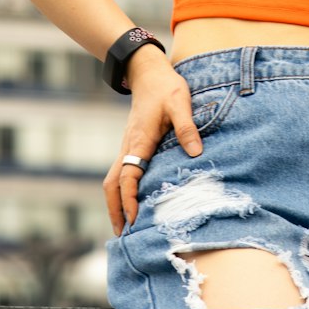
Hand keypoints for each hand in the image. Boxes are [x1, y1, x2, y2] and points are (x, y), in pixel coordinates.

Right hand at [103, 47, 202, 234]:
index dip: (129, 199)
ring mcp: (127, 147)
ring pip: (112, 180)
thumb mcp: (180, 103)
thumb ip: (187, 127)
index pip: (128, 176)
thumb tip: (196, 152)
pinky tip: (129, 202)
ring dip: (114, 203)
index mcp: (139, 140)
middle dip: (115, 209)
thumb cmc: (166, 88)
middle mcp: (128, 147)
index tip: (133, 219)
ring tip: (122, 227)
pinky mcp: (131, 146)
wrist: (148, 73)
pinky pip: (119, 173)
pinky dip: (119, 191)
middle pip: (112, 184)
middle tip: (122, 235)